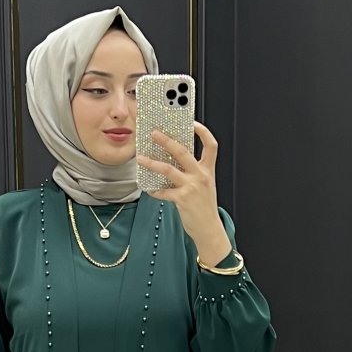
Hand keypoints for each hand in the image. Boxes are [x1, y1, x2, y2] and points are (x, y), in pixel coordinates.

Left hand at [135, 121, 230, 262]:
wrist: (209, 229)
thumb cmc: (205, 208)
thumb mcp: (204, 186)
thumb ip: (193, 172)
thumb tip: (174, 160)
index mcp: (208, 170)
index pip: (211, 145)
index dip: (203, 131)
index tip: (192, 122)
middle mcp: (200, 176)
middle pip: (183, 152)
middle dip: (167, 140)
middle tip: (154, 133)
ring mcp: (191, 187)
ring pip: (168, 169)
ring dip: (152, 163)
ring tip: (141, 159)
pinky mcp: (182, 199)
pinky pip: (163, 192)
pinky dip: (154, 190)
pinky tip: (148, 189)